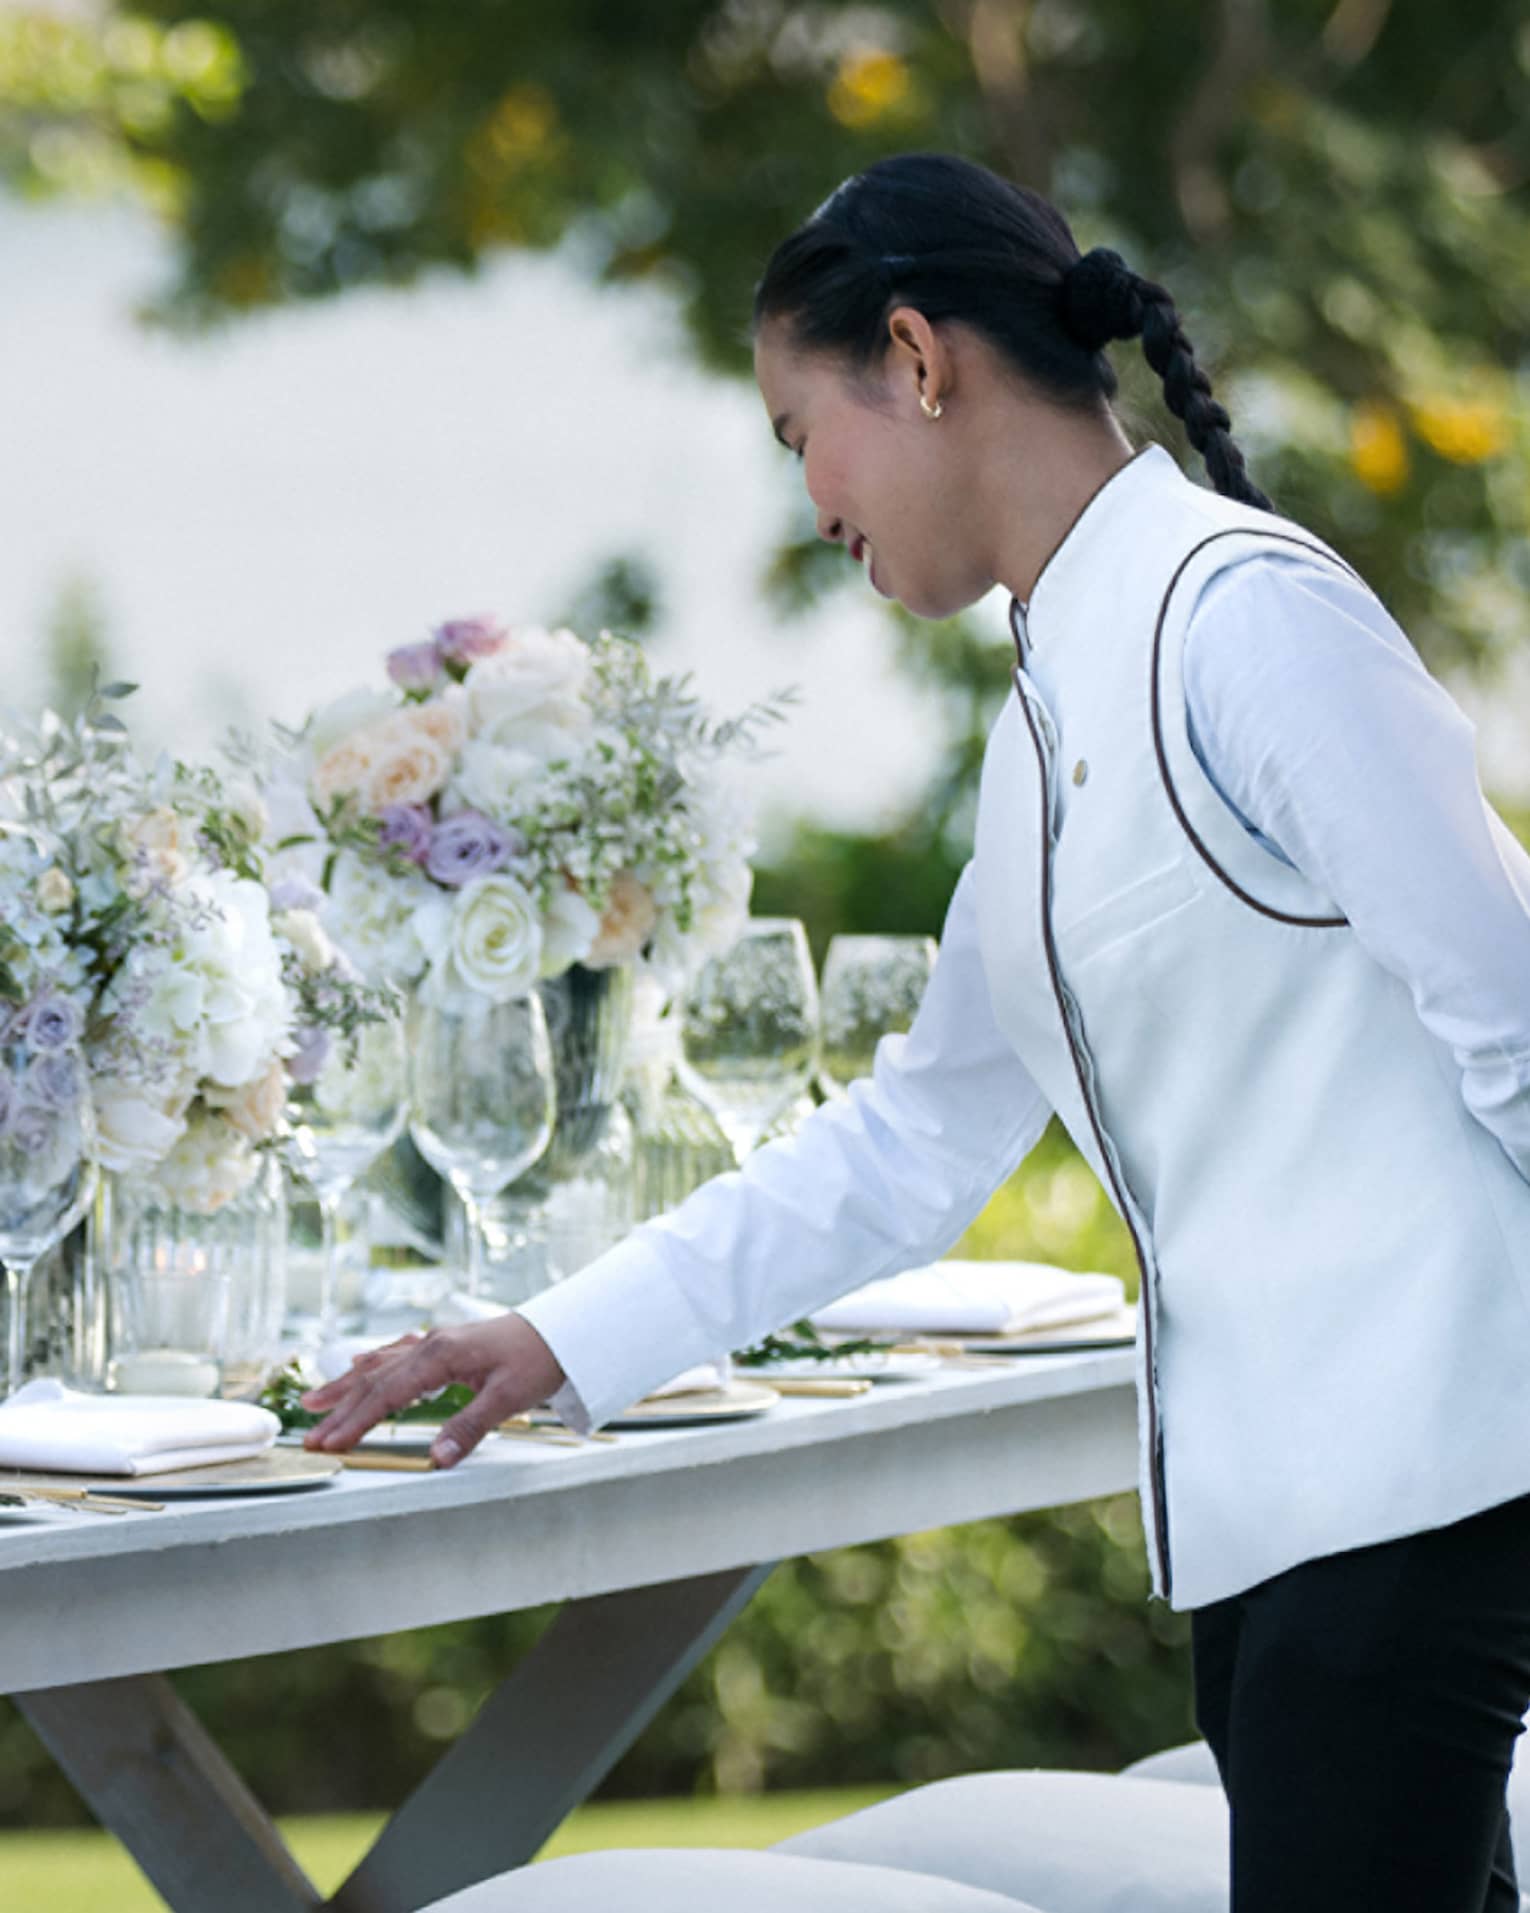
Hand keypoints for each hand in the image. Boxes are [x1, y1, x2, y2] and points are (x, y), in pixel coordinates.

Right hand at [300, 1314, 567, 1467]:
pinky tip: (358, 1365)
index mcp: (441, 1355)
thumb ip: (470, 1428)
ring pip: (380, 1364)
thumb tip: (437, 1459)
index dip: (355, 1421)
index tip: (329, 1444)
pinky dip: (373, 1364)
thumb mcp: (508, 1398)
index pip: (386, 1393)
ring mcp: (436, 1341)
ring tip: (313, 1402)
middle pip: (374, 1379)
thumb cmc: (538, 1360)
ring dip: (346, 1385)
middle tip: (309, 1436)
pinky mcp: (446, 1344)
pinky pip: (397, 1353)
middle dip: (340, 1409)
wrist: (562, 1330)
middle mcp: (431, 1344)